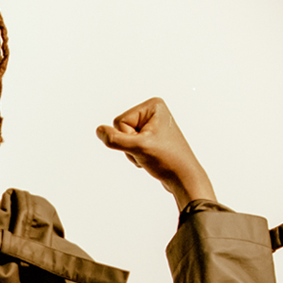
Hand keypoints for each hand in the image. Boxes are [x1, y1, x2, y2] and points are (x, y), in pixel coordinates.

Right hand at [96, 97, 215, 208]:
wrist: (183, 177)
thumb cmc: (168, 159)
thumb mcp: (138, 147)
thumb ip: (115, 139)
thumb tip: (99, 130)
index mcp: (153, 106)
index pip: (120, 121)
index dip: (128, 138)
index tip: (146, 144)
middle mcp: (153, 112)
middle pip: (121, 129)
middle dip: (130, 145)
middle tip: (148, 151)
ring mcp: (151, 125)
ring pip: (124, 140)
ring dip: (133, 153)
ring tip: (151, 155)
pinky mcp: (150, 137)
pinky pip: (130, 146)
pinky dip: (136, 155)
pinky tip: (150, 157)